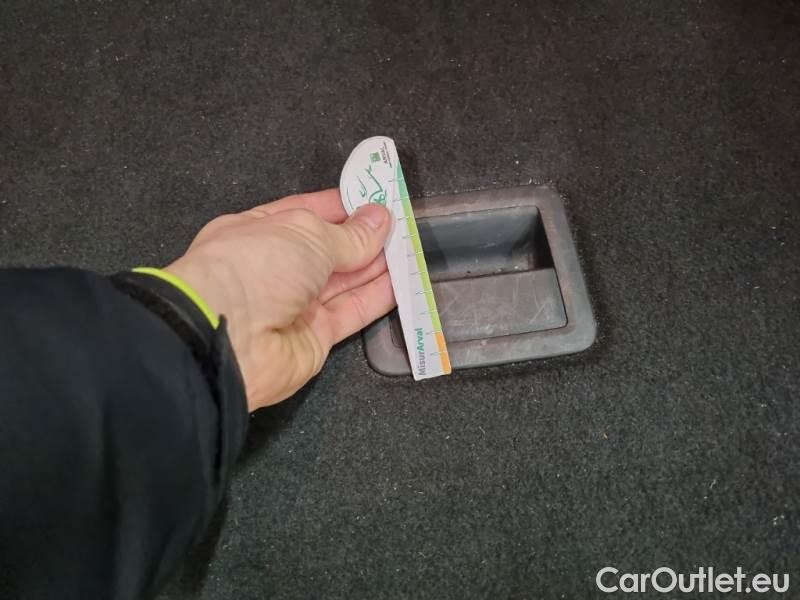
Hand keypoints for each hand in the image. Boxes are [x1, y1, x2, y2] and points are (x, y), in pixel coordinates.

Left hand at [165, 189, 394, 410]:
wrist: (228, 339)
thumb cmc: (255, 266)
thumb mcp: (306, 234)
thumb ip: (349, 234)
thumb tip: (379, 219)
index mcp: (259, 231)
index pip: (306, 214)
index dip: (341, 206)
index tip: (375, 198)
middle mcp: (275, 268)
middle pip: (327, 250)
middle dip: (363, 237)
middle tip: (401, 223)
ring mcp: (294, 304)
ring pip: (343, 282)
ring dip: (375, 266)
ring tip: (410, 248)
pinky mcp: (314, 337)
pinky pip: (350, 313)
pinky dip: (375, 298)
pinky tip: (401, 282)